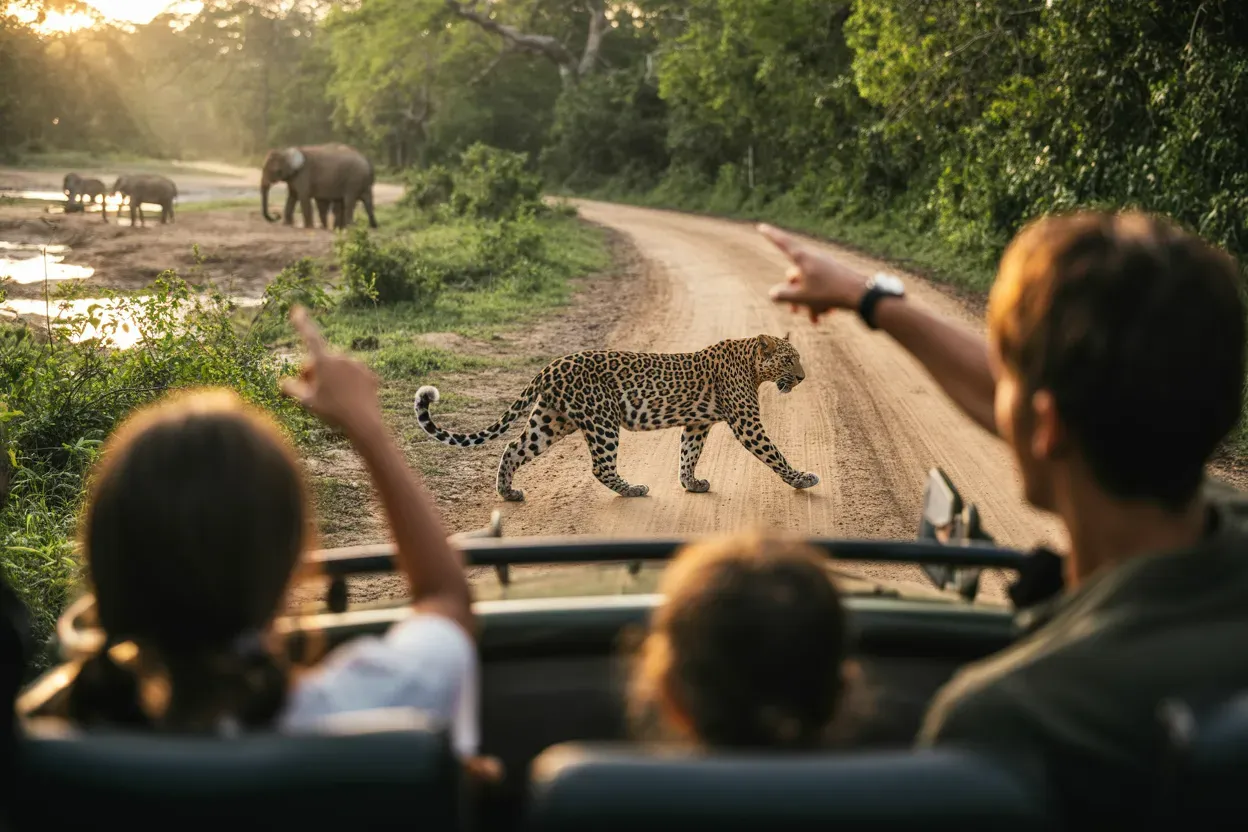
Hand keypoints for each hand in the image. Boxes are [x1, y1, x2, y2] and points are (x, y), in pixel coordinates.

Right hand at [280, 305, 382, 434]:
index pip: (310, 337)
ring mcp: (357, 365)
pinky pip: (354, 376)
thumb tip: (282, 382)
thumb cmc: (332, 412)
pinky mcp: (369, 373)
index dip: (302, 323)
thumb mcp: (306, 402)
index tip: (297, 309)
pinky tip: (350, 398)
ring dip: (333, 378)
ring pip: (339, 368)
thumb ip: (291, 389)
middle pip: (322, 360)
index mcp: (324, 361)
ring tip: (334, 398)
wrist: (363, 423)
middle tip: (313, 390)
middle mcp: (341, 358)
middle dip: (315, 371)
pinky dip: (349, 384)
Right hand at [758, 224, 866, 322]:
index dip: (771, 235)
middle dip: (793, 294)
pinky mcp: (833, 273)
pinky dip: (819, 300)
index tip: (761, 226)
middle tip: (795, 311)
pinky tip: (826, 314)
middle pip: (794, 274)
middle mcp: (813, 258)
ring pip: (808, 283)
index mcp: (803, 257)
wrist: (860, 293)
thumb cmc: (829, 293)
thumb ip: (783, 295)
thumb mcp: (802, 297)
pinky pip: (820, 286)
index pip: (782, 243)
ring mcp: (824, 265)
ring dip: (808, 301)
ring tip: (814, 318)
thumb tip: (773, 293)